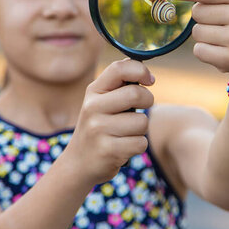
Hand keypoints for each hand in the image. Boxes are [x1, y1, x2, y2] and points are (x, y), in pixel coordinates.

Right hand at [64, 58, 154, 184]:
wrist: (78, 163)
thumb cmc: (98, 128)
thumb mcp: (101, 102)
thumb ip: (118, 85)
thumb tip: (139, 65)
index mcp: (94, 91)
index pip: (119, 69)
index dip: (140, 70)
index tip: (149, 80)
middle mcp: (92, 107)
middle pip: (136, 94)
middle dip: (148, 101)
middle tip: (142, 109)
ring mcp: (98, 129)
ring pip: (142, 122)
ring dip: (141, 129)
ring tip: (125, 133)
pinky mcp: (107, 150)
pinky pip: (140, 143)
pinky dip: (137, 146)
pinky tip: (123, 148)